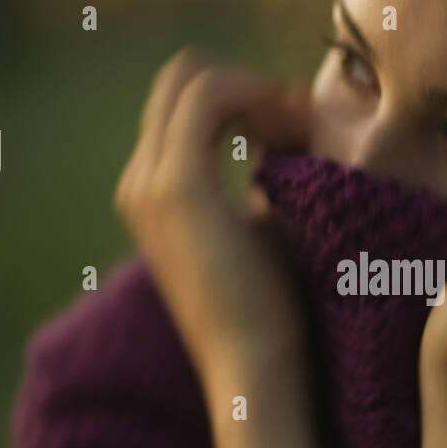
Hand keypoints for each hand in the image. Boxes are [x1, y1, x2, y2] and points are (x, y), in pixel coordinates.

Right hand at [114, 47, 310, 387]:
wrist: (258, 368)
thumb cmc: (275, 308)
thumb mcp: (267, 221)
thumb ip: (265, 171)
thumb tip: (287, 125)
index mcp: (153, 192)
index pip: (187, 103)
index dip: (246, 95)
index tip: (301, 122)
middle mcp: (139, 183)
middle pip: (183, 79)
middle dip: (250, 84)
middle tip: (305, 115)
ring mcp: (150, 182)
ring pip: (195, 79)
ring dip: (258, 88)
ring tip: (307, 123)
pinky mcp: (176, 185)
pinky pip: (210, 95)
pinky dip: (258, 93)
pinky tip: (299, 122)